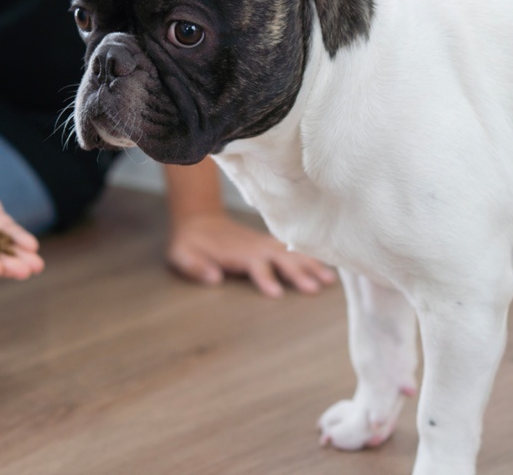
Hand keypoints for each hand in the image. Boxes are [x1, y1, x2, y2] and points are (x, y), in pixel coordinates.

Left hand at [166, 212, 335, 297]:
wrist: (198, 220)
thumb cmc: (190, 243)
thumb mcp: (182, 254)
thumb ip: (196, 266)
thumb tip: (213, 278)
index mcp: (238, 253)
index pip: (256, 266)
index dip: (266, 279)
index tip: (277, 293)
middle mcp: (255, 247)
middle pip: (281, 260)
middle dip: (298, 273)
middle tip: (315, 288)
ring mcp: (264, 243)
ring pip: (291, 253)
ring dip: (311, 264)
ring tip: (330, 279)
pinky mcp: (268, 243)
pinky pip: (292, 248)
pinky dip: (309, 254)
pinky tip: (326, 264)